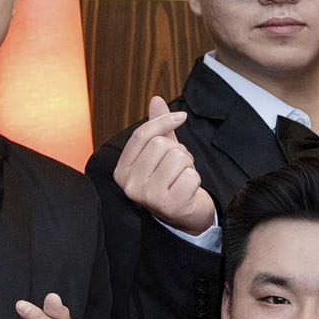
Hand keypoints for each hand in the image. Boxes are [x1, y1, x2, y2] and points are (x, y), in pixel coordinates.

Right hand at [111, 97, 217, 235]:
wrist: (184, 218)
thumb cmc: (171, 183)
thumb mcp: (161, 154)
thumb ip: (158, 129)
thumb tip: (156, 100)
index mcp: (122, 170)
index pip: (142, 135)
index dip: (163, 121)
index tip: (181, 117)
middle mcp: (130, 184)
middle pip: (161, 145)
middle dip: (178, 151)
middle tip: (178, 166)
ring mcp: (147, 196)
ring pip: (177, 158)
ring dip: (188, 165)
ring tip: (182, 177)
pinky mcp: (168, 205)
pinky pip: (190, 175)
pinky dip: (195, 180)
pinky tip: (188, 190)